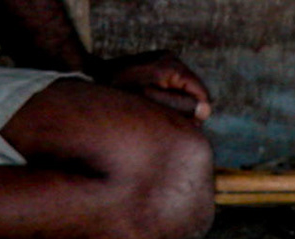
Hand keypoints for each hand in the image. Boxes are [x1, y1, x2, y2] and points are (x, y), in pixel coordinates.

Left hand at [87, 51, 211, 122]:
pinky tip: (149, 101)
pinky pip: (172, 86)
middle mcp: (170, 59)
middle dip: (184, 108)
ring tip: (152, 109)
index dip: (195, 114)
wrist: (89, 77)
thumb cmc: (119, 95)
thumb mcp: (151, 104)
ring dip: (173, 104)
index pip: (202, 96)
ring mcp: (162, 59)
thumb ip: (181, 107)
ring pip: (184, 91)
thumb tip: (205, 109)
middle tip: (161, 117)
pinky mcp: (155, 64)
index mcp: (173, 66)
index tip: (175, 123)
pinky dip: (165, 97)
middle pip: (194, 93)